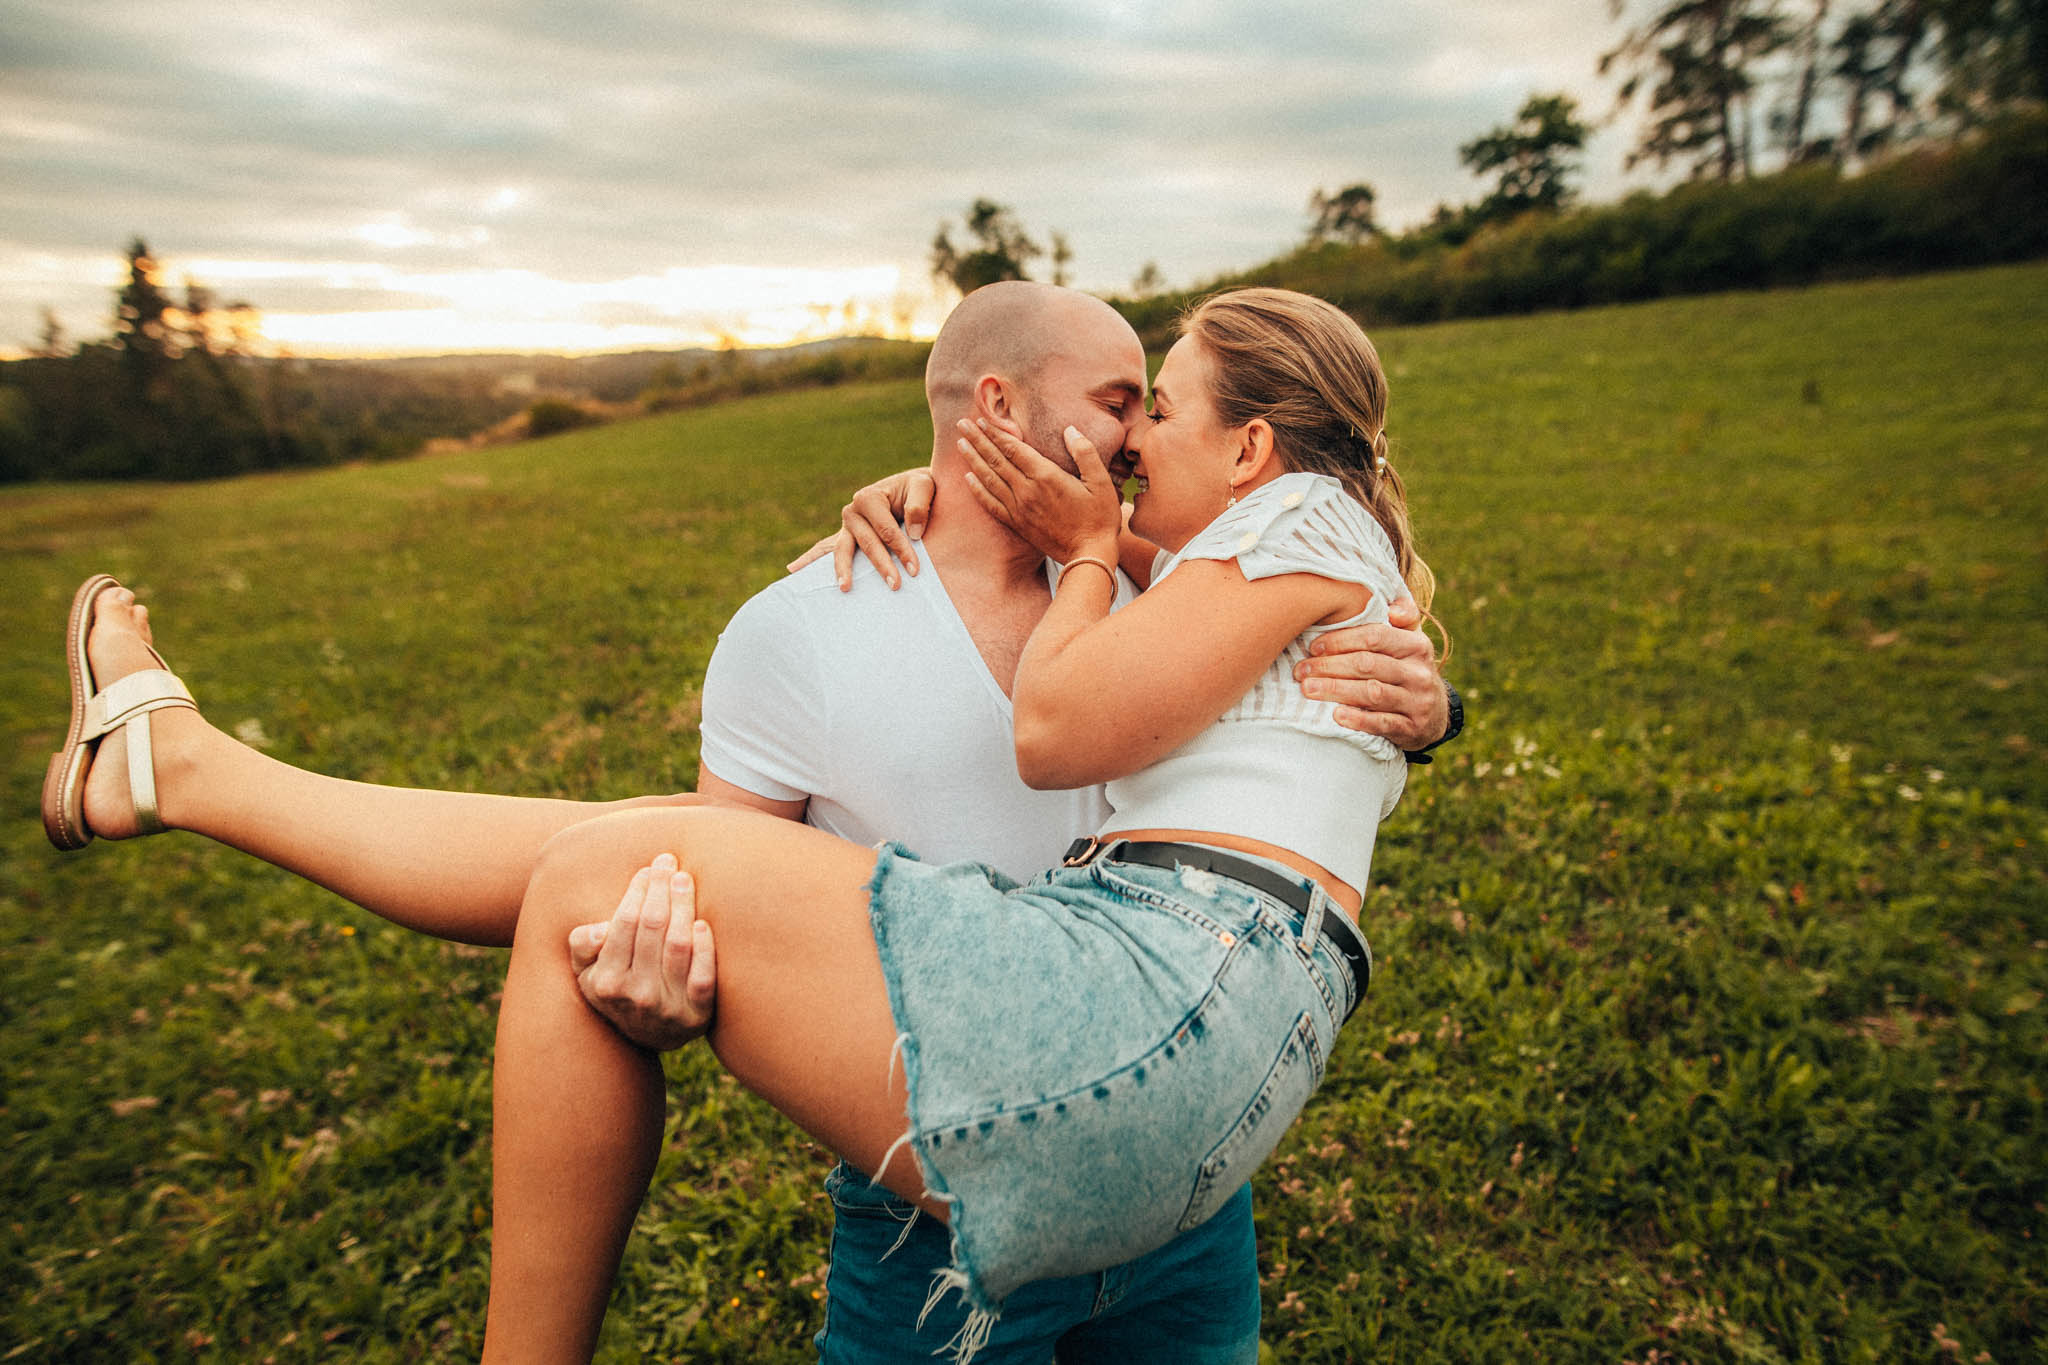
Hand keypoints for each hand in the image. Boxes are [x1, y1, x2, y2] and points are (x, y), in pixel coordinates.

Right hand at [568, 852, 716, 1050]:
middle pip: (653, 928)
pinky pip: (703, 978)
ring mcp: (667, 1007)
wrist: (650, 1034)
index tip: (648, 870)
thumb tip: (600, 930)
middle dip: (661, 889)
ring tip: (685, 880)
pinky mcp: (697, 1016)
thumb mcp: (585, 971)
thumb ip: (582, 945)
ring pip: (678, 946)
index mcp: (605, 981)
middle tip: (669, 862)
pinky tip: (704, 923)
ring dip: (683, 907)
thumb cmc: (618, 986)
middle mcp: (635, 994)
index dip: (638, 892)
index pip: (625, 924)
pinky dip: (705, 949)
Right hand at [786, 467, 937, 590]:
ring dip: (844, 570)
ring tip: (845, 588)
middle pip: (865, 543)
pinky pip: (827, 550)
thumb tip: (912, 532)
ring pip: (842, 550)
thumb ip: (919, 504)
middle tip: (895, 585)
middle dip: (881, 565)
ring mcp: (847, 527)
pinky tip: (794, 571)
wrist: (917, 492)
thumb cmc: (922, 489)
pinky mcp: (847, 538)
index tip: (915, 569)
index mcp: (869, 497)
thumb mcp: (924, 486)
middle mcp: (853, 511)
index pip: (885, 529)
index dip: (901, 549)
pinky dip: (811, 560)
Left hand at [955, 418, 1121, 564]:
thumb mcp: (1102, 482)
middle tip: (961, 425)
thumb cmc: (1100, 517)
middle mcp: (1027, 491)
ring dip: (973, 460)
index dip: (996, 433)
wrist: (1089, 555)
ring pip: (989, 479)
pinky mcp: (1017, 524)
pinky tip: (968, 479)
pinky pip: (991, 504)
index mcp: (1046, 476)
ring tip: (960, 444)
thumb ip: (1085, 452)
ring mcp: (1019, 509)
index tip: (982, 419)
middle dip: (978, 440)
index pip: (1014, 449)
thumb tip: (1070, 430)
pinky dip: (977, 490)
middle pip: (996, 460)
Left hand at [1295, 597, 1449, 748]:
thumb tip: (1392, 608)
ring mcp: (1417, 702)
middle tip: (1301, 670)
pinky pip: (1382, 723)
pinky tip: (1336, 715)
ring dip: (1336, 690)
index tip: (1314, 647)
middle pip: (1368, 664)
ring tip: (1308, 689)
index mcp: (1417, 645)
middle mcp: (1419, 673)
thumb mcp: (1411, 641)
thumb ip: (1403, 616)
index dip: (1341, 639)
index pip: (1375, 636)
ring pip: (1372, 693)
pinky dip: (1358, 719)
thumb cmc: (1408, 670)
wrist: (1435, 715)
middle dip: (1330, 665)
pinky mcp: (1411, 728)